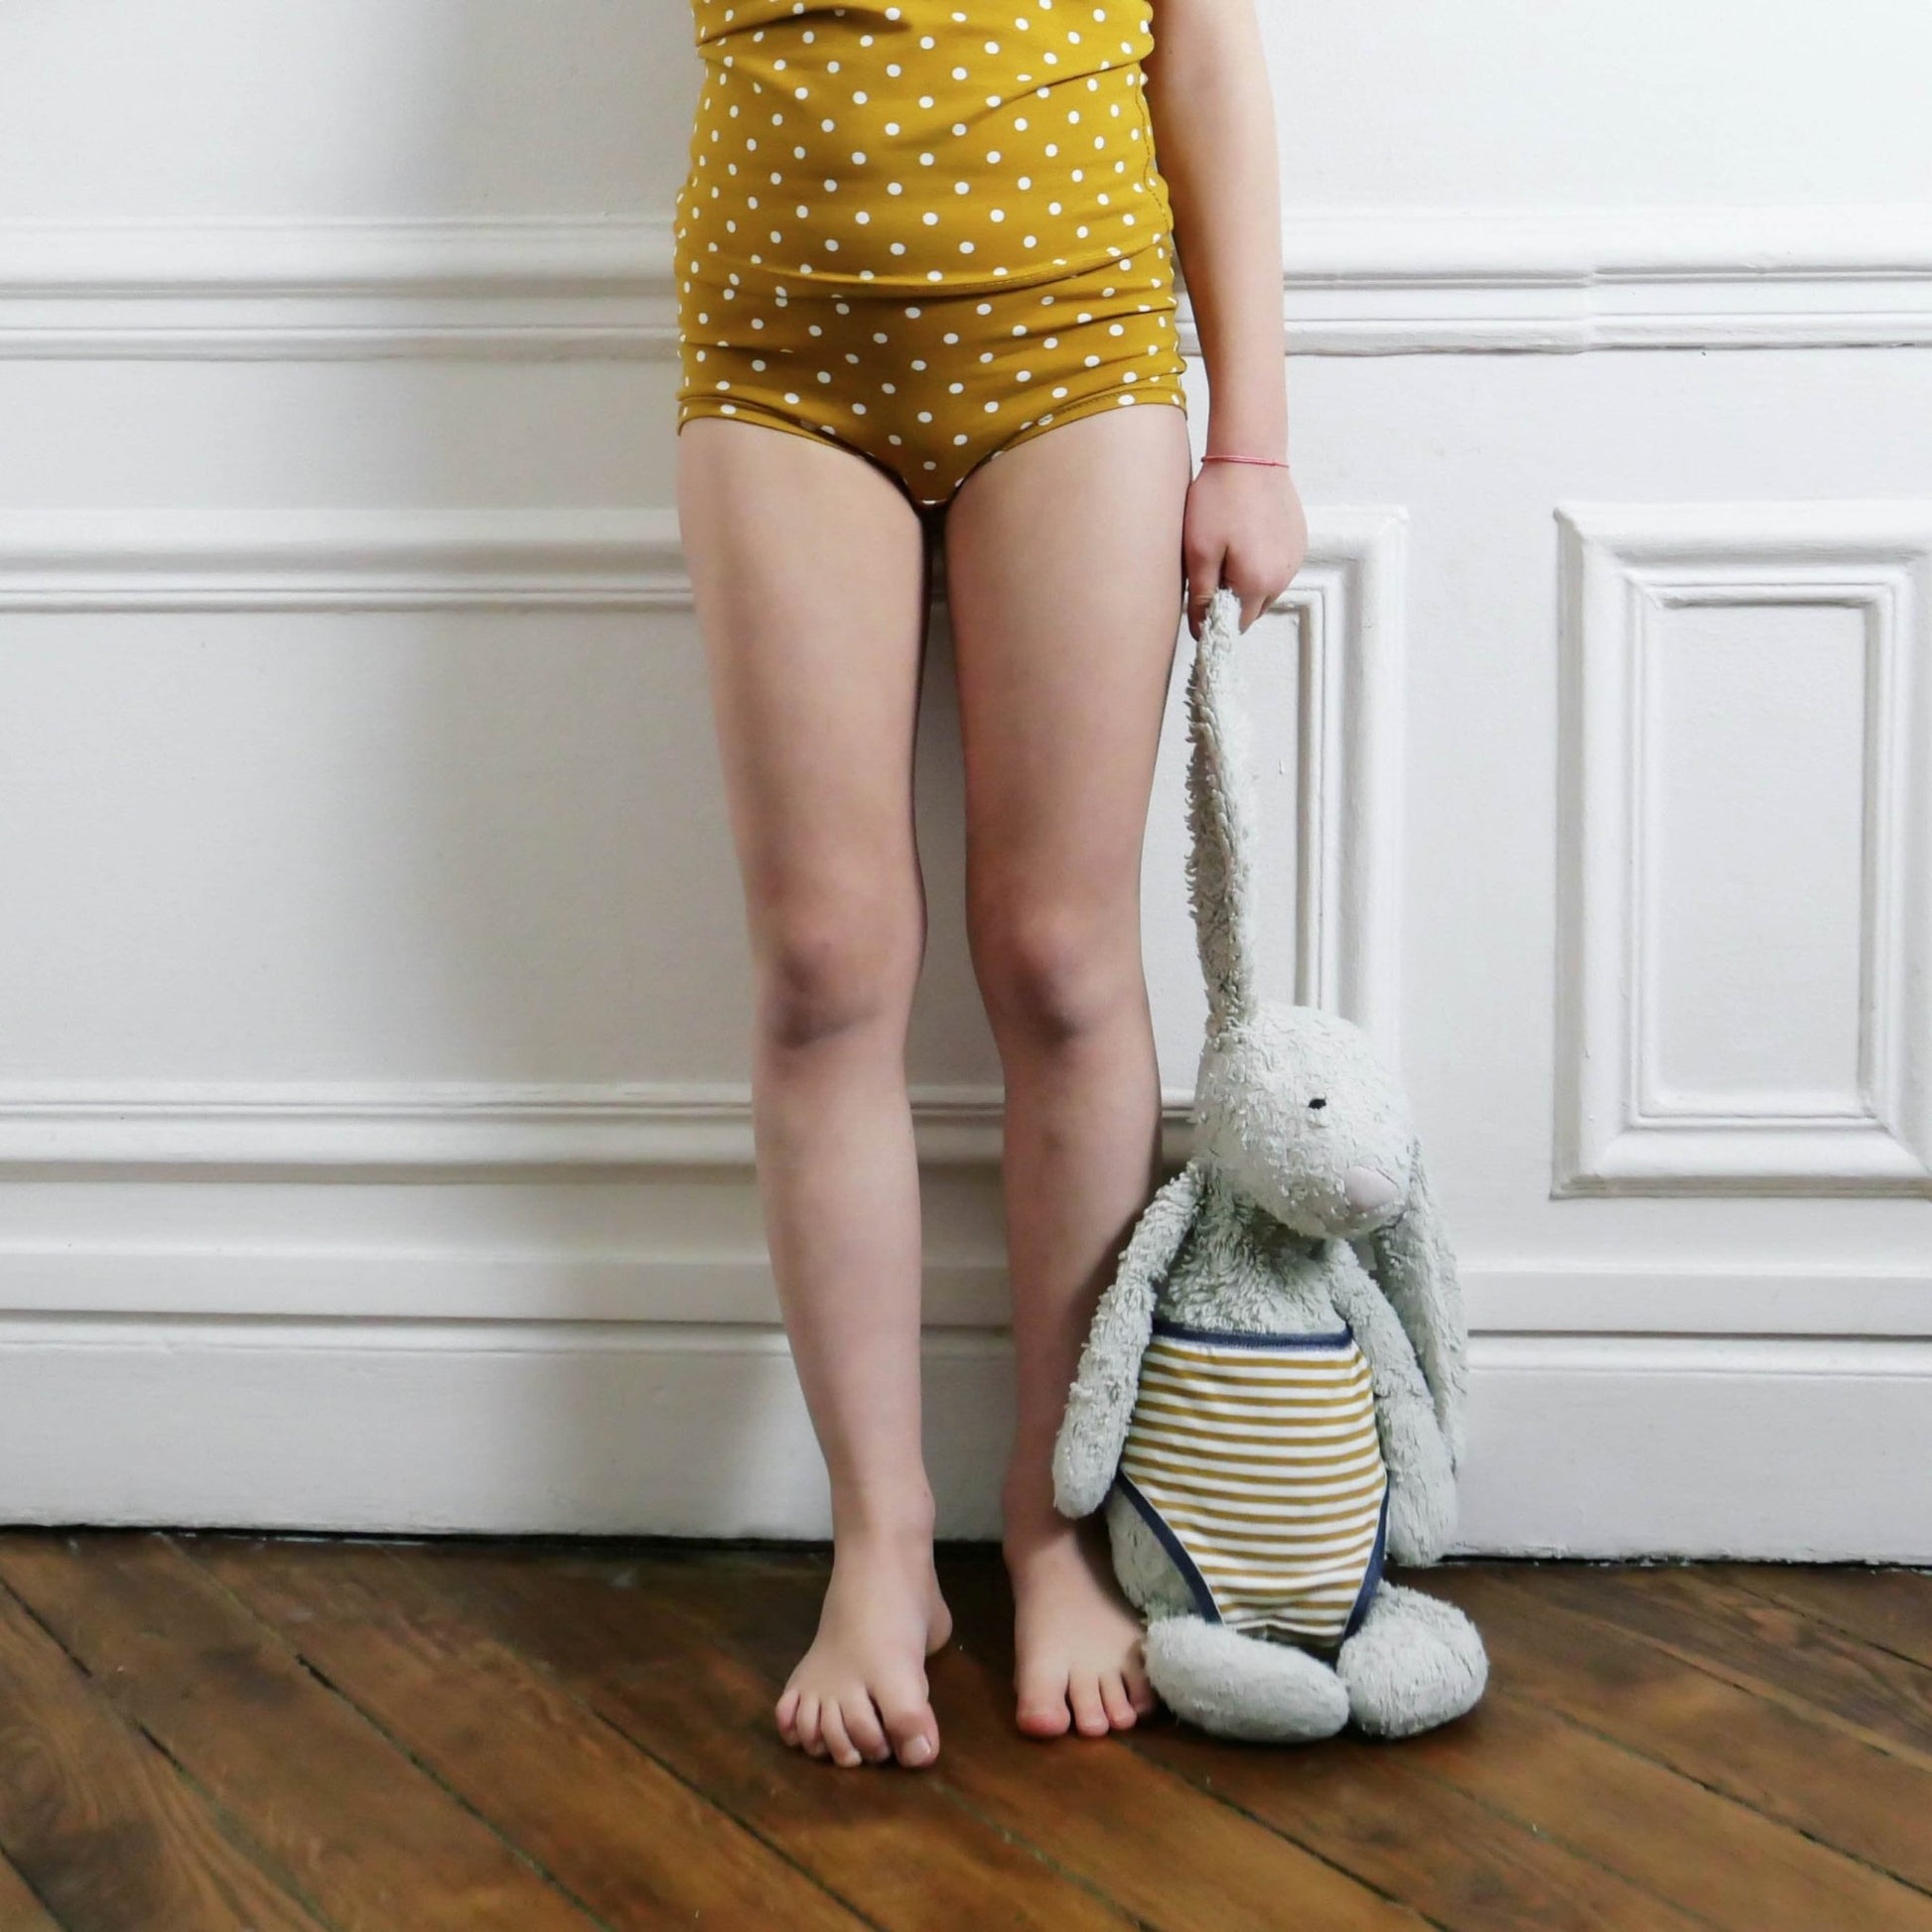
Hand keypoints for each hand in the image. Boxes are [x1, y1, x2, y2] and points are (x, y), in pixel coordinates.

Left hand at [1181, 460, 1307, 638]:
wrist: (1249, 455)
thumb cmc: (1219, 501)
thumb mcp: (1199, 552)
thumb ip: (1201, 596)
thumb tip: (1200, 631)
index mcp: (1259, 585)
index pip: (1236, 624)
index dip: (1216, 616)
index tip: (1202, 596)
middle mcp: (1284, 577)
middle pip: (1252, 608)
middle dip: (1231, 596)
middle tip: (1212, 565)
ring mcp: (1295, 559)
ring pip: (1265, 587)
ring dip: (1246, 579)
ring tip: (1229, 546)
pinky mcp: (1298, 541)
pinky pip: (1276, 565)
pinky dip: (1260, 560)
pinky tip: (1245, 535)